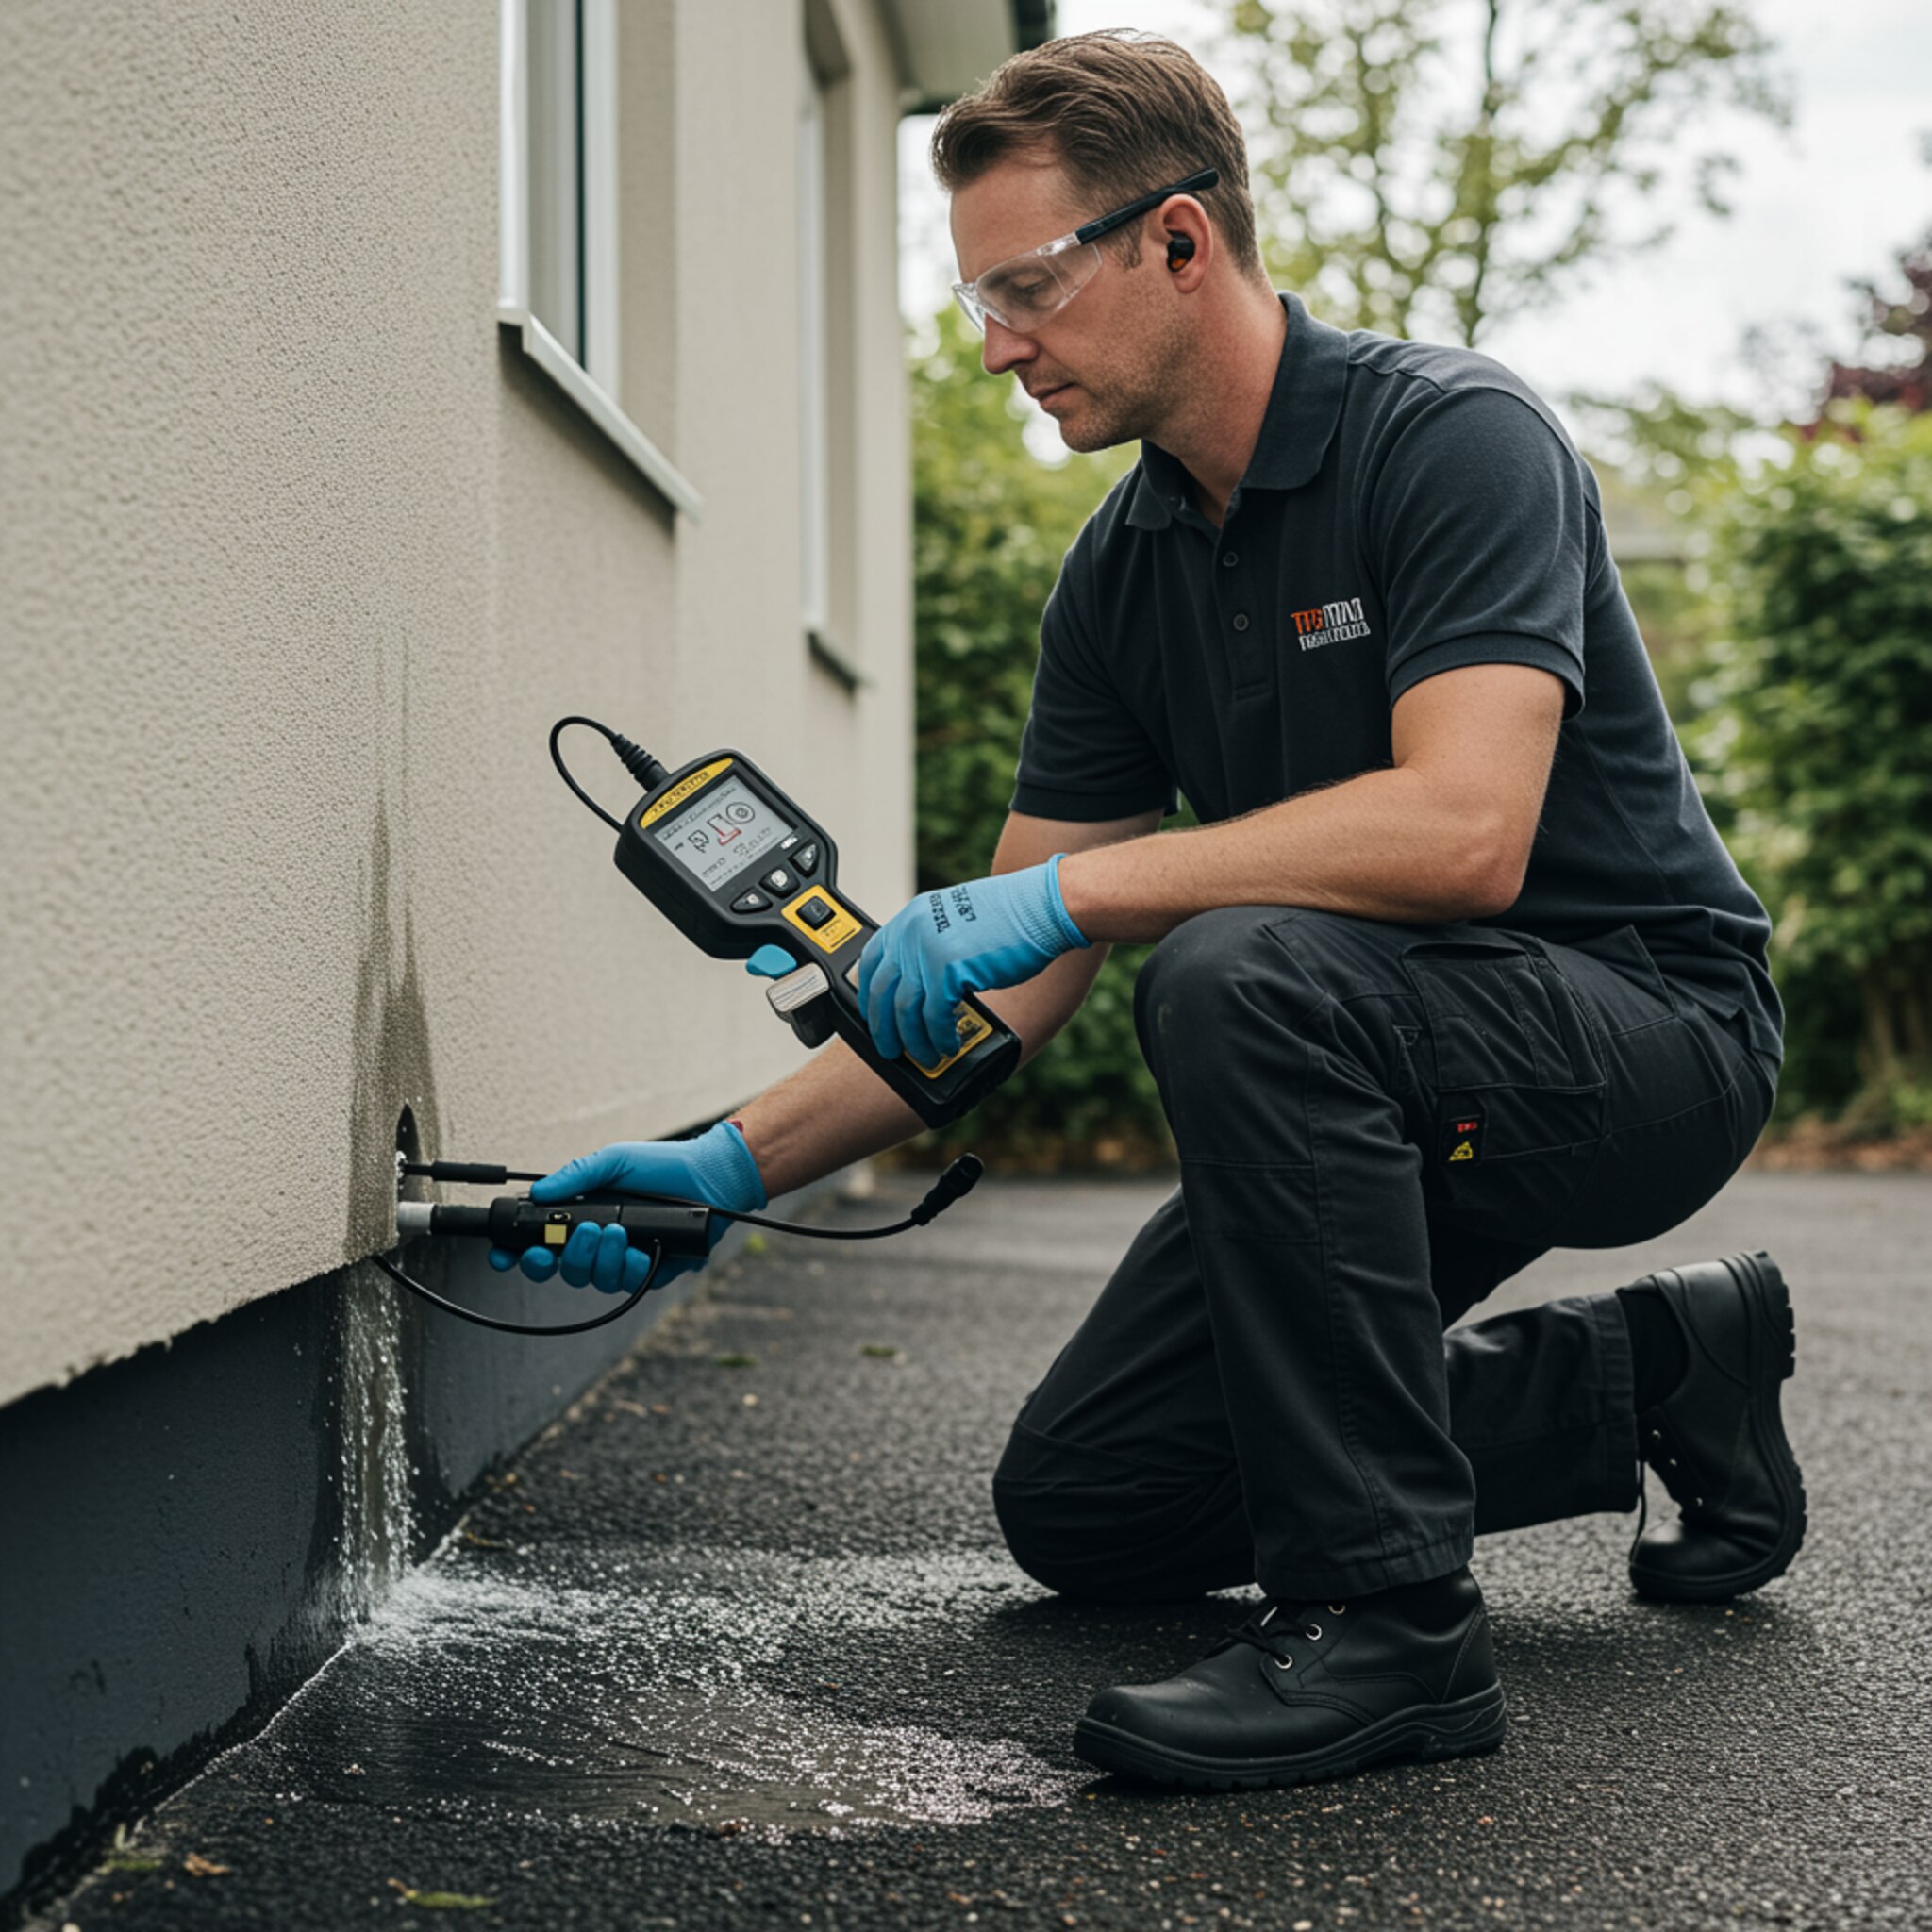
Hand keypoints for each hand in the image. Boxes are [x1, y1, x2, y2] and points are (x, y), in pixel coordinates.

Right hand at [488, 1118, 766, 1295]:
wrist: (710, 1177)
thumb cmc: (663, 1167)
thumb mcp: (614, 1161)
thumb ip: (575, 1175)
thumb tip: (538, 1193)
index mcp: (583, 1218)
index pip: (541, 1244)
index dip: (520, 1255)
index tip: (505, 1256)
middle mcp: (599, 1243)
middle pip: (561, 1271)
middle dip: (560, 1259)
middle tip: (575, 1237)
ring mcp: (624, 1259)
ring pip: (592, 1280)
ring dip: (598, 1257)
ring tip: (615, 1231)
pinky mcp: (651, 1271)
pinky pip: (628, 1283)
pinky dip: (628, 1266)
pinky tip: (638, 1247)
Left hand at [855, 857, 1088, 1068]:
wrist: (1040, 907)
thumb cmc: (1010, 918)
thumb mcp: (954, 921)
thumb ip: (931, 947)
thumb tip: (922, 988)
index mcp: (911, 917)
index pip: (871, 960)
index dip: (867, 993)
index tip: (872, 1014)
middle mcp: (912, 931)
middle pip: (882, 990)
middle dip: (883, 1028)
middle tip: (890, 1048)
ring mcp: (926, 950)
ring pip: (905, 1010)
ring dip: (913, 1040)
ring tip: (925, 1055)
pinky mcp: (947, 969)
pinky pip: (933, 1016)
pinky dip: (939, 1037)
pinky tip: (947, 1044)